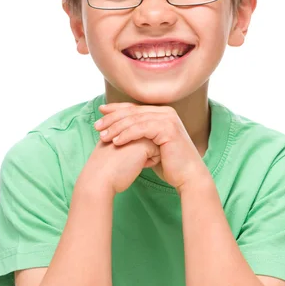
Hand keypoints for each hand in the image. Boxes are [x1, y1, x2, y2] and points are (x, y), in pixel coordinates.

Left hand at [94, 102, 209, 192]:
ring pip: (135, 119)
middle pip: (133, 111)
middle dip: (112, 118)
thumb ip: (139, 136)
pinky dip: (127, 134)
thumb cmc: (169, 165)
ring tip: (103, 136)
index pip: (135, 108)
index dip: (116, 109)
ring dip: (116, 127)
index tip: (100, 114)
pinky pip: (142, 129)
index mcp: (162, 113)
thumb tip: (118, 133)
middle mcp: (166, 112)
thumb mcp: (151, 146)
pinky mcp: (168, 129)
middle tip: (97, 126)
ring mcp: (168, 119)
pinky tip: (116, 142)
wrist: (188, 177)